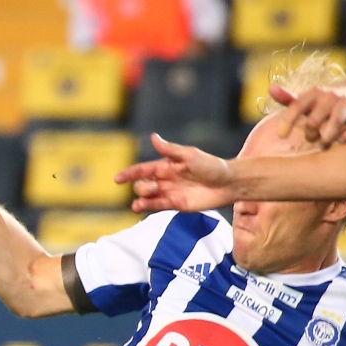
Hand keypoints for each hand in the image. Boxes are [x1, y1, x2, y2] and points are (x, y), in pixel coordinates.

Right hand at [114, 133, 234, 212]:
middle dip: (141, 187)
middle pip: (143, 184)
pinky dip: (147, 207)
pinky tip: (140, 207)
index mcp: (166, 165)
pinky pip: (157, 206)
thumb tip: (153, 138)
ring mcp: (170, 192)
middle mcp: (166, 179)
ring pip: (147, 196)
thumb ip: (170, 150)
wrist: (227, 183)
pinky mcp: (176, 204)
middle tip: (153, 187)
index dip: (129, 173)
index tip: (117, 179)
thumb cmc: (211, 166)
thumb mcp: (190, 155)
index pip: (143, 169)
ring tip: (141, 202)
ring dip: (141, 198)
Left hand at [272, 81, 345, 146]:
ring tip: (324, 143)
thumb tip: (270, 88)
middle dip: (310, 134)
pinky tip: (341, 140)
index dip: (288, 120)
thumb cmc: (324, 102)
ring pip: (335, 124)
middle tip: (312, 138)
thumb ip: (288, 98)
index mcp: (314, 93)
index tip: (281, 135)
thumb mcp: (307, 98)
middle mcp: (330, 96)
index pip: (297, 105)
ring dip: (327, 138)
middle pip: (315, 120)